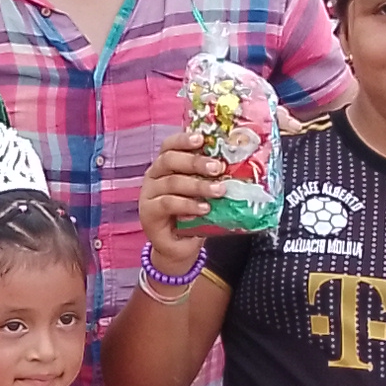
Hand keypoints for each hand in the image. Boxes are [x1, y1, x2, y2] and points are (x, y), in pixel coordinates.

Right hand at [137, 130, 225, 268]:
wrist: (178, 247)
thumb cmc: (191, 215)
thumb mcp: (201, 193)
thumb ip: (209, 178)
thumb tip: (237, 165)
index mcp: (164, 166)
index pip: (169, 146)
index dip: (184, 140)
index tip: (202, 138)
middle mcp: (153, 176)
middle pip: (169, 160)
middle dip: (196, 161)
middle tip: (218, 167)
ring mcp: (148, 194)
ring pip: (172, 182)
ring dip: (198, 185)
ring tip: (219, 190)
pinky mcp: (148, 213)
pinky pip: (168, 203)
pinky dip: (188, 204)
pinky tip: (203, 208)